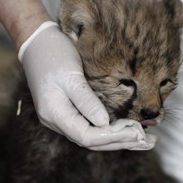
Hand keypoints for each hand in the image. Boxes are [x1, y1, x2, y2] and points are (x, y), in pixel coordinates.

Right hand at [20, 22, 155, 150]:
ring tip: (143, 141)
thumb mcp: (71, 76)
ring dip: (116, 139)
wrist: (36, 40)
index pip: (87, 137)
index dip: (113, 137)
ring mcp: (60, 117)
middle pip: (91, 141)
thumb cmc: (53, 54)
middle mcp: (56, 120)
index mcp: (54, 114)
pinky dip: (108, 130)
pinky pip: (89, 127)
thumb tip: (104, 123)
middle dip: (119, 142)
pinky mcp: (67, 111)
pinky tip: (125, 130)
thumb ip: (87, 101)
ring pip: (91, 136)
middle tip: (147, 141)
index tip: (136, 132)